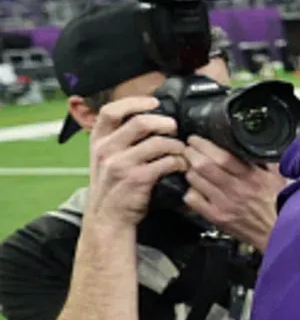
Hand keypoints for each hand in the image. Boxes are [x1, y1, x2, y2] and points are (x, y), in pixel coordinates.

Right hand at [85, 97, 188, 227]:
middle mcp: (106, 150)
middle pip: (140, 122)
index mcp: (98, 140)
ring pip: (158, 142)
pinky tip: (181, 166)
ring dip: (176, 145)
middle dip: (164, 123)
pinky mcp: (137, 179)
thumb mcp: (105, 157)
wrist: (107, 217)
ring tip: (180, 150)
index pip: (110, 111)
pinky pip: (166, 162)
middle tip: (174, 128)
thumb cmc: (113, 185)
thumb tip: (149, 117)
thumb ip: (119, 138)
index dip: (134, 102)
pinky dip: (179, 162)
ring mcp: (120, 165)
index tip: (154, 102)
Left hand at [181, 136, 285, 250]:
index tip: (196, 139)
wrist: (278, 233)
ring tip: (192, 167)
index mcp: (252, 177)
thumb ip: (264, 161)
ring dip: (190, 170)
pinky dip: (190, 190)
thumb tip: (251, 144)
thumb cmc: (280, 205)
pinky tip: (198, 188)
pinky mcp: (216, 217)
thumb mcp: (278, 177)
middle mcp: (235, 189)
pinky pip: (192, 200)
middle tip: (189, 149)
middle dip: (191, 153)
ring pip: (194, 180)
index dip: (204, 145)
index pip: (222, 157)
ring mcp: (223, 204)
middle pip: (202, 166)